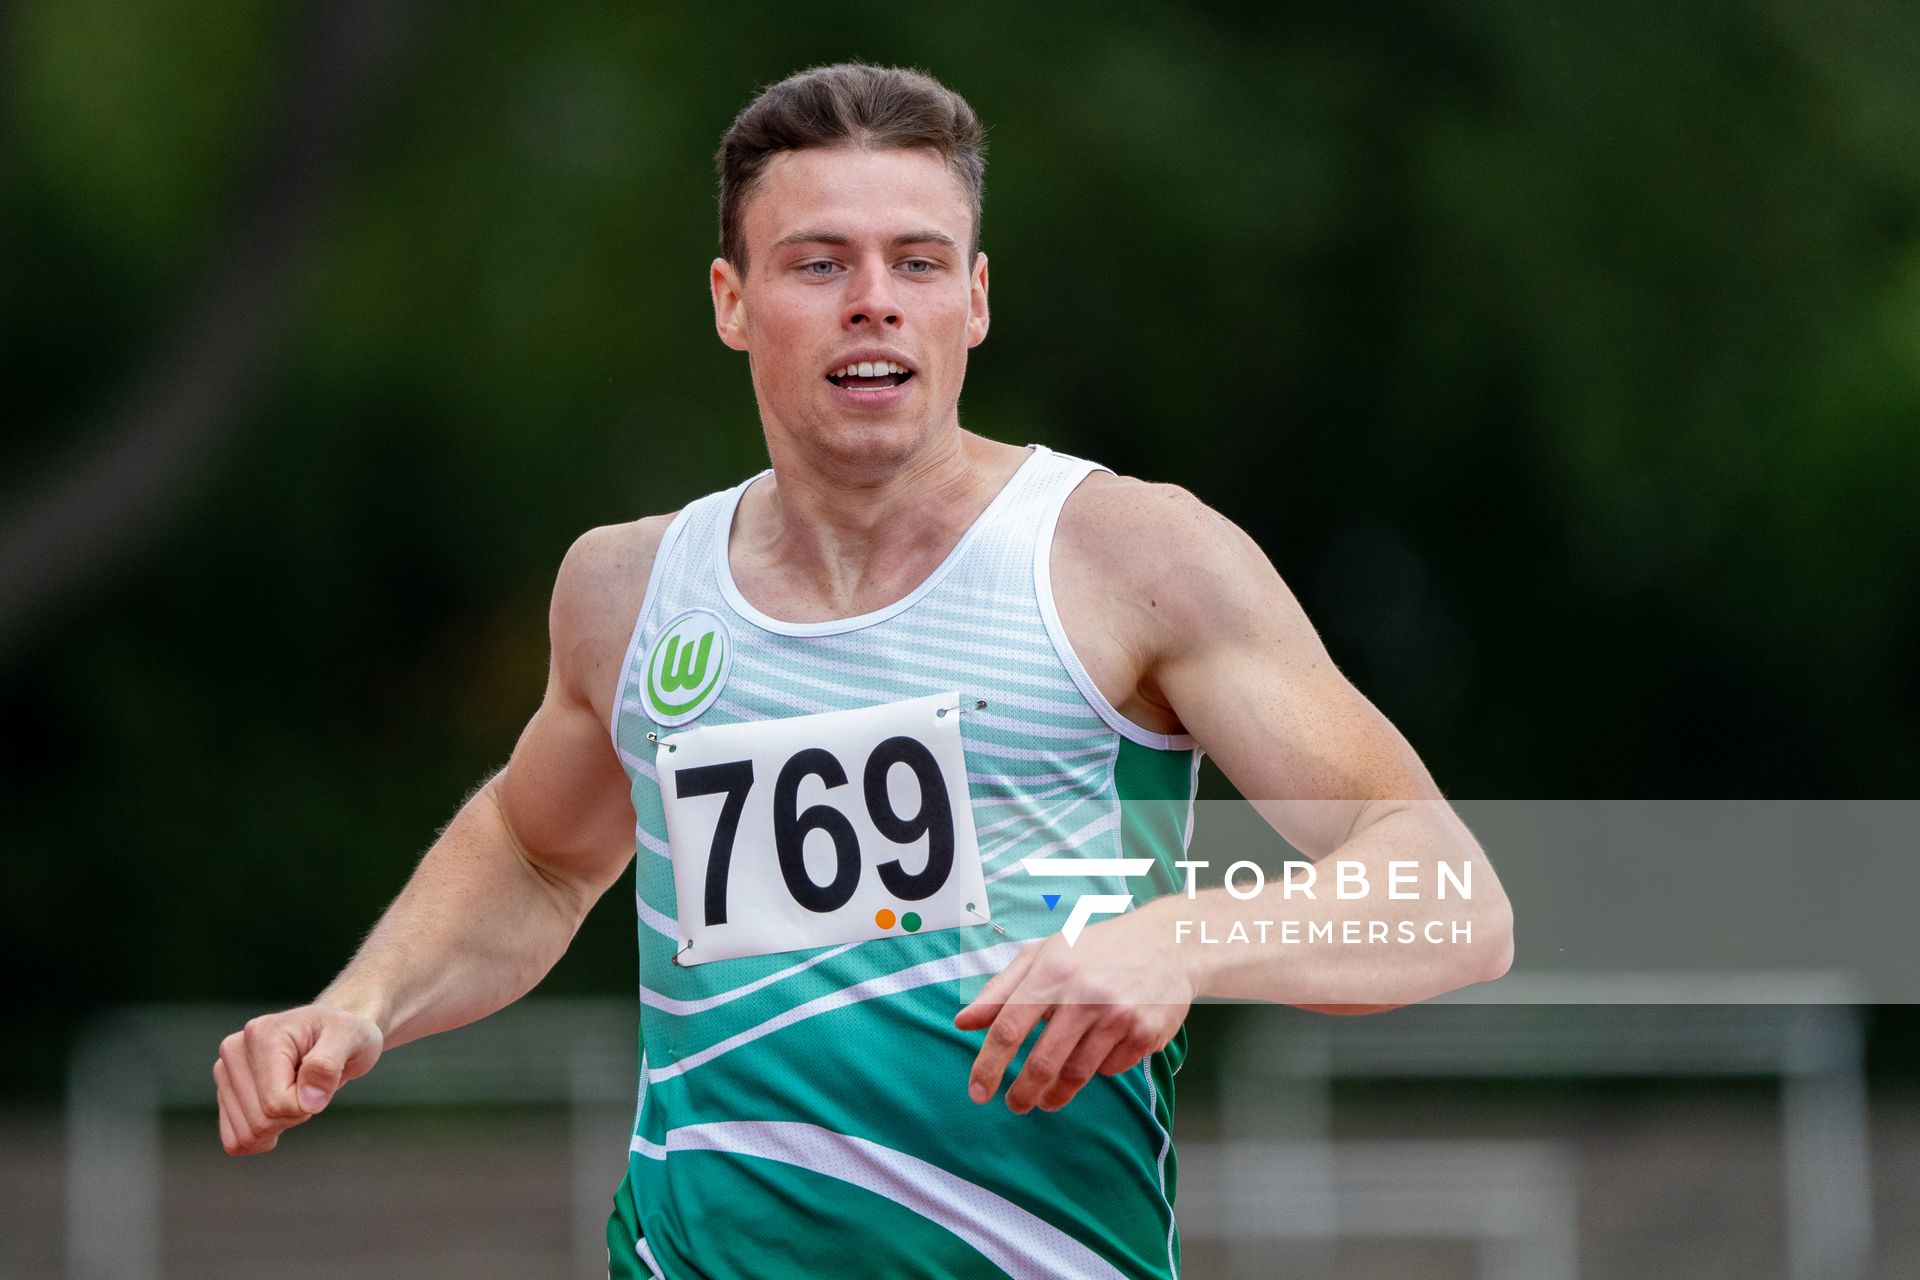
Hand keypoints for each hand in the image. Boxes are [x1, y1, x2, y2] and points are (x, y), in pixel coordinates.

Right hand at [213, 1004, 382, 1153]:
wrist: (332, 1032)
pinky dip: (262, 1137)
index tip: (323, 1079)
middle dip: (294, 1115)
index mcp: (261, 1034)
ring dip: (280, 1124)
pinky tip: (279, 1113)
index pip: (276, 1103)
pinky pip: (235, 1140)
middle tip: (311, 1085)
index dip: (307, 1104)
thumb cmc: (345, 1034)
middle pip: (259, 1122)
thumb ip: (328, 1066)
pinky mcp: (225, 1092)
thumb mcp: (353, 1038)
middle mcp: (234, 1051)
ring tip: (296, 1091)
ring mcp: (225, 1072)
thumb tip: (307, 1101)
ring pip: (246, 1135)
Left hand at [953, 910, 1194, 1112]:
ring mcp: (1118, 1015)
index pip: (1008, 1028)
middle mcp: (1085, 994)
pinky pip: (1110, 1069)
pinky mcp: (1145, 1033)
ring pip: (1077, 1074)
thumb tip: (963, 1022)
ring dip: (1056, 1094)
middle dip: (1023, 1093)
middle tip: (1015, 1104)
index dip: (988, 1065)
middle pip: (1042, 1062)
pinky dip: (1097, 1071)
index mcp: (1052, 971)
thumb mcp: (1043, 955)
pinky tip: (1095, 1058)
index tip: (978, 1092)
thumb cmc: (1094, 948)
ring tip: (1046, 1099)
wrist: (1167, 943)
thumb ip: (1000, 990)